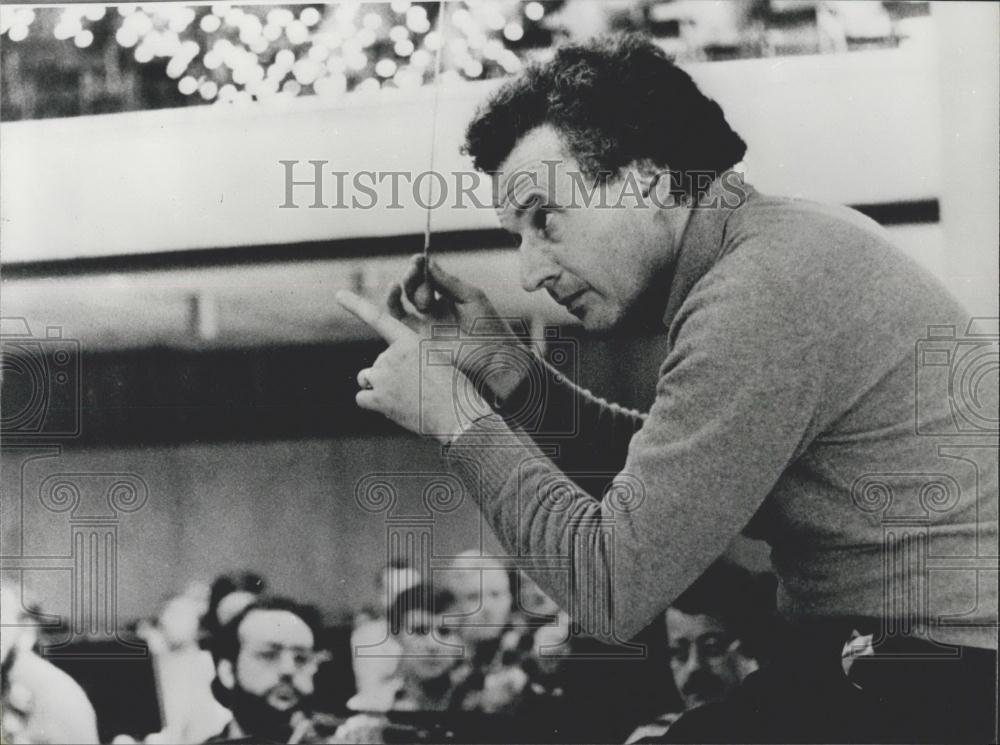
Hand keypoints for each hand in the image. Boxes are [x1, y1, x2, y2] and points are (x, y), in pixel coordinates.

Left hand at [336, 289, 488, 443]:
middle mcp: (392, 356)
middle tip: (415, 388)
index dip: (356, 305)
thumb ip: (414, 359)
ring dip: (377, 386)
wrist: (457, 416)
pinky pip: (362, 398)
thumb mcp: (439, 363)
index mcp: (410, 342)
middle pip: (379, 361)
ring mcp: (384, 378)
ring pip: (366, 377)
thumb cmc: (454, 391)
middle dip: (389, 373)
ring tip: (400, 397)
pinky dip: (372, 403)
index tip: (339, 295)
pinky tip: (391, 408)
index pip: (378, 319)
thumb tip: (398, 370)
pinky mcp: (379, 400)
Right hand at [390, 256, 529, 402]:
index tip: (419, 258)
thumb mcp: (471, 297)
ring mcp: (426, 322)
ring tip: (407, 278)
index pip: (430, 277)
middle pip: (416, 286)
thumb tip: (429, 263)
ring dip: (404, 285)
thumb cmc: (488, 327)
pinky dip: (392, 303)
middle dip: (414, 274)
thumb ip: (449, 282)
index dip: (422, 266)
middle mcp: (435, 309)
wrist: (491, 356)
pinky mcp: (418, 337)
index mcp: (449, 297)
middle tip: (417, 268)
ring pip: (405, 299)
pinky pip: (399, 318)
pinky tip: (394, 289)